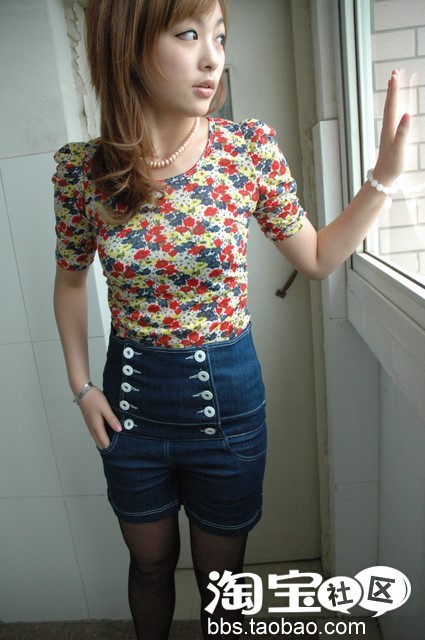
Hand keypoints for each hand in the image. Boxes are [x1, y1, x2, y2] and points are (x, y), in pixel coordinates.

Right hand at [78, 387, 121, 448]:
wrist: (82, 390)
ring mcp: (90, 424)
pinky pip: (95, 432)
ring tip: (113, 443)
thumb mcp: (105, 408)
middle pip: (99, 442)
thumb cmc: (94, 399)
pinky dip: (100, 435)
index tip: (119, 451)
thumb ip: (112, 419)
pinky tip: (106, 433)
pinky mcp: (89, 420)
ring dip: (103, 441)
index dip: (111, 448)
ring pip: (97, 437)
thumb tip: (119, 430)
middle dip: (107, 446)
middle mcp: (92, 428)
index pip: (104, 442)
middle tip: (117, 450)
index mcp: (96, 426)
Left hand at [374, 69, 409, 185]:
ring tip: (393, 83)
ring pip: (391, 109)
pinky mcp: (391, 136)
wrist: (382, 178)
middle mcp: (387, 127)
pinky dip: (395, 106)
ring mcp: (388, 131)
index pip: (392, 106)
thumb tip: (407, 114)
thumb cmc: (391, 166)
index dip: (394, 91)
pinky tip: (397, 106)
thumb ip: (403, 133)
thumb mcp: (398, 150)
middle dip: (392, 88)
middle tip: (394, 72)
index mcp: (389, 129)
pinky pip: (393, 116)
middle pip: (390, 104)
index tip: (394, 76)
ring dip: (393, 95)